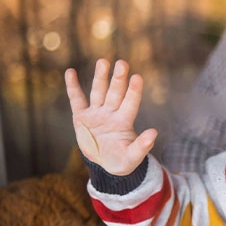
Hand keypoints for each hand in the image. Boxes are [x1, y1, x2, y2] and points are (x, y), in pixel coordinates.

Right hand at [65, 59, 157, 174]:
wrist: (104, 164)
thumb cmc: (121, 161)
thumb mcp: (132, 158)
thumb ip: (142, 146)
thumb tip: (155, 133)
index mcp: (124, 122)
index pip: (130, 103)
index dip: (133, 91)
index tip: (137, 77)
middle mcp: (112, 113)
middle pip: (115, 93)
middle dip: (118, 79)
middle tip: (122, 63)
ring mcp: (96, 113)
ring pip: (99, 92)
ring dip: (101, 77)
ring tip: (103, 61)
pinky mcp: (81, 116)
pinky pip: (76, 99)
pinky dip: (73, 86)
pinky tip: (70, 72)